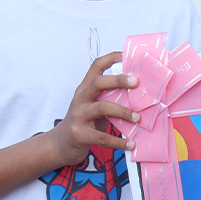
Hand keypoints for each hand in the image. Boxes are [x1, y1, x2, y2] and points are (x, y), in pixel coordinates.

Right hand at [47, 52, 139, 167]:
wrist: (60, 144)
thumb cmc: (84, 122)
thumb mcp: (94, 106)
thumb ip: (109, 99)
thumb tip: (139, 96)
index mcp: (85, 88)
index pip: (96, 66)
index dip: (111, 58)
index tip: (127, 55)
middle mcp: (80, 99)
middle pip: (98, 83)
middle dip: (118, 80)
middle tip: (136, 82)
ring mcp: (78, 116)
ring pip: (102, 108)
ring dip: (123, 112)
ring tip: (138, 118)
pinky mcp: (79, 134)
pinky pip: (102, 137)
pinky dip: (118, 141)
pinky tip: (131, 144)